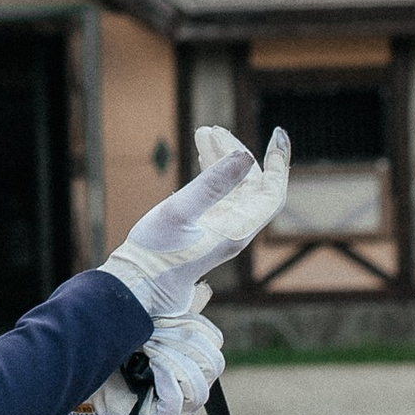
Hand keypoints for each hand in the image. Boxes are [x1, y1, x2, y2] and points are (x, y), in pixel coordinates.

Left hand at [65, 306, 225, 414]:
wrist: (85, 372)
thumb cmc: (118, 349)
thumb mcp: (151, 323)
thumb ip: (178, 309)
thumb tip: (203, 289)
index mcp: (196, 359)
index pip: (214, 341)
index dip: (193, 324)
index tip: (162, 318)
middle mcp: (194, 384)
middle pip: (212, 362)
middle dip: (181, 341)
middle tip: (150, 334)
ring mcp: (181, 404)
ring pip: (199, 384)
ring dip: (172, 359)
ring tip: (147, 349)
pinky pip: (177, 401)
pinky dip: (165, 378)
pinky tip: (150, 365)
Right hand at [105, 126, 289, 304]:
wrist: (136, 285)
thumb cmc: (155, 254)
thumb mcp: (179, 212)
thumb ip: (212, 184)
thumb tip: (245, 155)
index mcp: (237, 230)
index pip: (272, 193)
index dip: (278, 164)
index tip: (276, 135)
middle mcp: (234, 230)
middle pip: (250, 184)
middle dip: (236, 152)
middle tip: (214, 129)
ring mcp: (220, 229)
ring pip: (232, 187)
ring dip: (221, 158)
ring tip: (205, 132)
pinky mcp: (205, 228)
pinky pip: (217, 195)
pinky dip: (210, 172)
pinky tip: (201, 155)